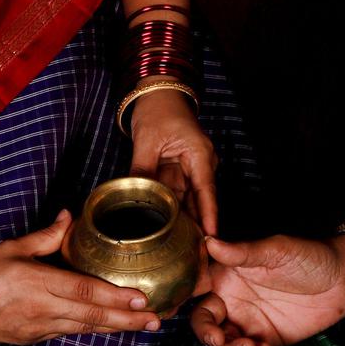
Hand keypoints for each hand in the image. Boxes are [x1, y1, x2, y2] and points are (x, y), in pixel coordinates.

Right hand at [0, 210, 161, 345]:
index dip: (115, 296)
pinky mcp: (31, 338)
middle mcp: (40, 309)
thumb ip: (45, 236)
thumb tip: (70, 216)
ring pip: (83, 328)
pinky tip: (108, 326)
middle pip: (92, 315)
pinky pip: (67, 332)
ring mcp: (36, 327)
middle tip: (157, 319)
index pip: (84, 290)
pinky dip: (90, 328)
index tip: (142, 297)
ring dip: (115, 327)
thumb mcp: (10, 248)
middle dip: (128, 319)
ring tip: (143, 326)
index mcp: (35, 283)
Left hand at [128, 89, 218, 236]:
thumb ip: (142, 167)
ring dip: (183, 219)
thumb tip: (132, 192)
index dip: (209, 216)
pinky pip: (177, 192)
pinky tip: (167, 225)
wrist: (158, 94)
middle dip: (197, 225)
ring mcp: (191, 168)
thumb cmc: (158, 110)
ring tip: (180, 245)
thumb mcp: (147, 139)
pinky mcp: (180, 170)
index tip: (212, 238)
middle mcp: (200, 164)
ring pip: (187, 199)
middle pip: (199, 200)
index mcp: (199, 155)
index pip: (206, 191)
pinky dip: (172, 207)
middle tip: (193, 251)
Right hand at [190, 233, 344, 345]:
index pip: (193, 287)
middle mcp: (232, 300)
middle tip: (218, 339)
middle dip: (207, 334)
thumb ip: (242, 252)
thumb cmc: (308, 256)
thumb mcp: (275, 250)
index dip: (181, 298)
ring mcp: (249, 321)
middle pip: (204, 323)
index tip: (177, 308)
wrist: (344, 280)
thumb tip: (210, 242)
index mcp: (226, 276)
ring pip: (223, 343)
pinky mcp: (267, 339)